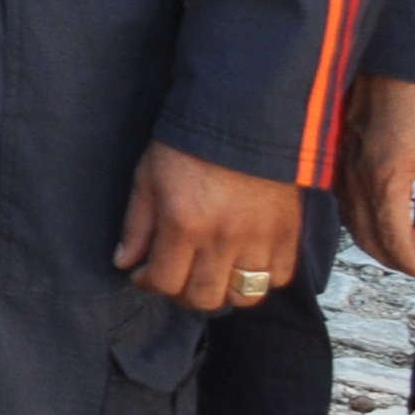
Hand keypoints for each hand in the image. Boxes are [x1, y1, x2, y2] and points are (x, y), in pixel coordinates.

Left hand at [114, 141, 297, 312]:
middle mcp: (223, 239)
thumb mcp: (149, 176)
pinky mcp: (289, 235)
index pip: (164, 282)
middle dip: (182, 294)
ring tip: (211, 274)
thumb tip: (124, 262)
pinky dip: (261, 278)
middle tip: (176, 277)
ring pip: (243, 296)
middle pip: (203, 298)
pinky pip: (278, 278)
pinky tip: (244, 262)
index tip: (144, 273)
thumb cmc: (190, 142)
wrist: (244, 116)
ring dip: (223, 292)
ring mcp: (260, 240)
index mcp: (184, 223)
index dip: (148, 283)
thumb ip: (136, 224)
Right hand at [340, 74, 414, 279]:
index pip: (393, 238)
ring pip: (352, 221)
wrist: (391, 62)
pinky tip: (383, 213)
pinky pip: (345, 201)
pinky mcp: (339, 156)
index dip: (410, 262)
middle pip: (367, 236)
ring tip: (405, 241)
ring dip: (375, 239)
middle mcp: (357, 179)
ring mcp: (343, 167)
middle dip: (391, 257)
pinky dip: (362, 218)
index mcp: (386, 180)